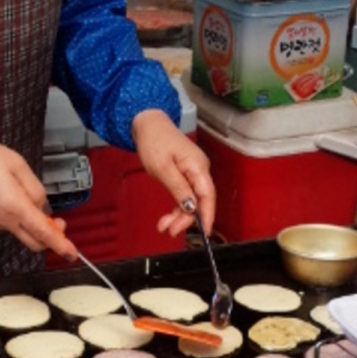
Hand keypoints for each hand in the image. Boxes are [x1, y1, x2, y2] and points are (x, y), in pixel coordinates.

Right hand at [0, 137, 76, 258]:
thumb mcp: (17, 164)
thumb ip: (35, 187)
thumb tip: (43, 205)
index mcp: (16, 207)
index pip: (44, 233)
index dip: (61, 244)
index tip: (72, 253)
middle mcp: (6, 221)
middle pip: (35, 242)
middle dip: (52, 237)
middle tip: (59, 221)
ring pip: (24, 233)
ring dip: (36, 225)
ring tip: (34, 199)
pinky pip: (13, 225)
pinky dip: (23, 219)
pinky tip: (19, 199)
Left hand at [130, 109, 216, 237]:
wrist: (148, 124)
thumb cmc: (154, 141)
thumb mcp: (162, 168)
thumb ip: (178, 188)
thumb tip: (191, 207)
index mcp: (197, 166)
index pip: (208, 196)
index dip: (207, 216)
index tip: (204, 233)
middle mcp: (200, 169)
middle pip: (200, 201)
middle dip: (186, 219)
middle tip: (170, 230)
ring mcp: (194, 172)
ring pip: (192, 201)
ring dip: (179, 216)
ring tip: (164, 226)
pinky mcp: (187, 174)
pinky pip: (186, 195)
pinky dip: (177, 207)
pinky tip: (168, 217)